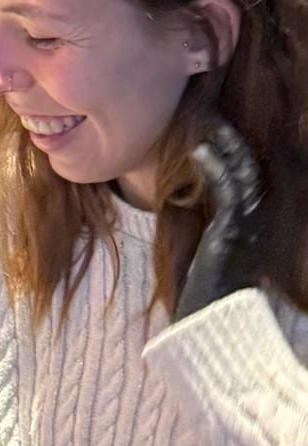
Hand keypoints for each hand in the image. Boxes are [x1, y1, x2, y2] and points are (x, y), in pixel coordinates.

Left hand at [177, 120, 265, 318]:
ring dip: (228, 148)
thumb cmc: (204, 294)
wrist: (209, 323)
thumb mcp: (208, 255)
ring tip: (210, 128)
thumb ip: (208, 233)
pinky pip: (229, 190)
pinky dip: (214, 167)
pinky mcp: (231, 231)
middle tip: (218, 122)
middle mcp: (256, 225)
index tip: (219, 137)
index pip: (250, 184)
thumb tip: (189, 213)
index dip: (238, 158)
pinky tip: (200, 151)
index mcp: (251, 229)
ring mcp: (247, 227)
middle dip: (237, 145)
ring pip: (246, 176)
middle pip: (253, 173)